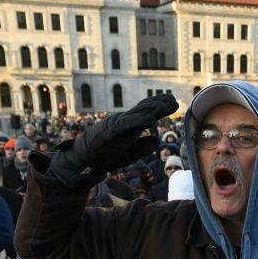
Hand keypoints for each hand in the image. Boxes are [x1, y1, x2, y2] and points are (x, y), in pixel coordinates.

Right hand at [48, 94, 178, 184]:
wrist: (84, 158)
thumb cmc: (107, 155)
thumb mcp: (129, 155)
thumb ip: (142, 147)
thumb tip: (156, 139)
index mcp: (129, 127)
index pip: (146, 113)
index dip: (159, 107)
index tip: (173, 102)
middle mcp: (123, 122)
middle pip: (142, 110)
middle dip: (158, 105)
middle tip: (173, 100)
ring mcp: (116, 125)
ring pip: (135, 115)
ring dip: (150, 110)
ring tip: (164, 107)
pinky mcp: (109, 132)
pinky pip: (125, 125)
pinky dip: (138, 122)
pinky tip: (150, 120)